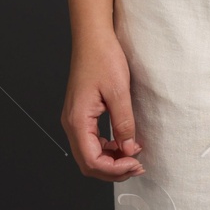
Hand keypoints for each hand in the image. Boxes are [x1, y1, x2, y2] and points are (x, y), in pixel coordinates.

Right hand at [62, 31, 141, 177]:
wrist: (93, 38)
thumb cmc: (102, 58)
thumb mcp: (119, 92)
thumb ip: (124, 123)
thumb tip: (128, 149)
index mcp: (77, 120)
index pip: (92, 161)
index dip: (115, 169)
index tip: (135, 162)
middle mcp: (71, 123)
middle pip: (88, 163)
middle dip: (113, 170)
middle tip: (137, 166)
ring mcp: (75, 120)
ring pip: (89, 155)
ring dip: (111, 161)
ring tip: (133, 156)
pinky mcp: (81, 115)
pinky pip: (91, 142)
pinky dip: (108, 149)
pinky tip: (124, 143)